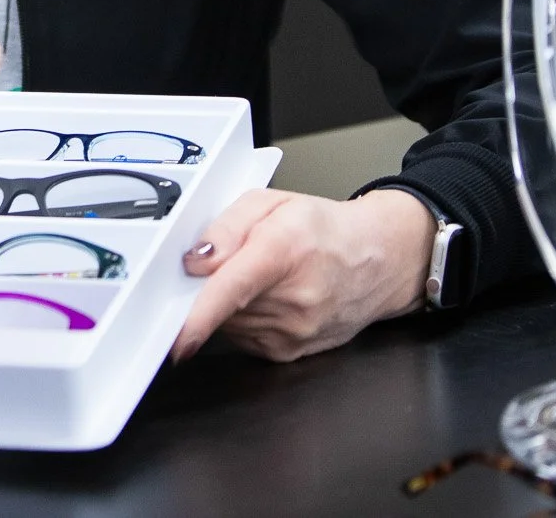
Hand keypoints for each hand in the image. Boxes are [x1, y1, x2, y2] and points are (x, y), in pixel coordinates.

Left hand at [171, 188, 435, 362]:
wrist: (377, 261)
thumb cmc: (326, 230)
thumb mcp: (271, 203)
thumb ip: (226, 226)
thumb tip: (196, 260)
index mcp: (285, 251)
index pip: (233, 289)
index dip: (200, 315)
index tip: (178, 335)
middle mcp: (295, 299)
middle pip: (221, 305)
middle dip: (208, 287)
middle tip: (232, 263)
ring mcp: (295, 332)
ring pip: (228, 324)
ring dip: (227, 304)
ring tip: (260, 277)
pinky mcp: (289, 352)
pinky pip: (242, 338)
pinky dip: (242, 319)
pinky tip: (266, 298)